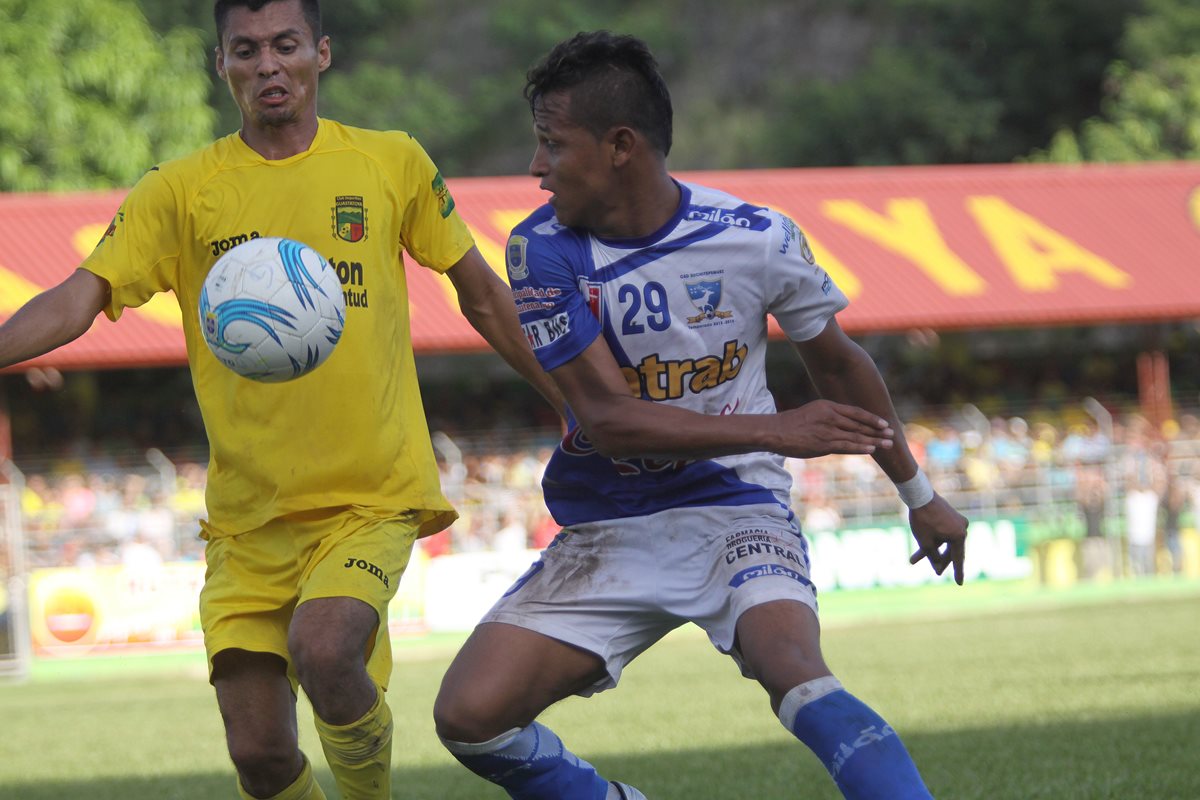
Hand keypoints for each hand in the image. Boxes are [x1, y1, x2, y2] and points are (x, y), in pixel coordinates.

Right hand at [775, 399, 893, 457]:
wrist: (775, 431)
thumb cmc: (791, 424)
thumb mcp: (812, 413)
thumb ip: (828, 417)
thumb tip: (842, 426)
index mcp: (828, 406)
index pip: (856, 412)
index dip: (872, 418)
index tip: (884, 423)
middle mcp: (831, 416)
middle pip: (859, 424)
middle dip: (877, 430)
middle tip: (891, 434)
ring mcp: (828, 430)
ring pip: (856, 435)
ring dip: (874, 440)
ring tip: (887, 444)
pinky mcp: (824, 444)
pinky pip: (846, 446)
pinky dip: (861, 447)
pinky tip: (871, 449)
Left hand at [907, 494, 968, 584]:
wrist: (919, 494)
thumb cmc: (922, 520)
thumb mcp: (926, 543)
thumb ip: (934, 557)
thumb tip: (939, 568)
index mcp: (960, 536)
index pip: (958, 559)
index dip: (958, 572)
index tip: (959, 583)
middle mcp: (963, 528)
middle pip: (950, 550)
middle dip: (938, 560)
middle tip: (936, 572)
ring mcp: (958, 521)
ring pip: (944, 542)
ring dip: (930, 550)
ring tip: (913, 559)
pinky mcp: (951, 516)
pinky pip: (943, 533)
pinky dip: (933, 540)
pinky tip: (920, 546)